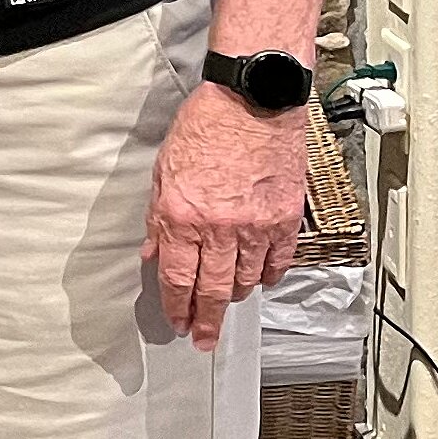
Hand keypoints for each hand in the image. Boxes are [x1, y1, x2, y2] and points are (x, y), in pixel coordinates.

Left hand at [144, 81, 306, 351]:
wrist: (253, 100)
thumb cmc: (206, 125)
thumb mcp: (163, 171)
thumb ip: (158, 219)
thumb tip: (153, 253)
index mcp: (182, 216)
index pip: (177, 278)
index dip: (176, 307)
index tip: (176, 323)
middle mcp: (219, 227)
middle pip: (212, 290)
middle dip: (205, 320)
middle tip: (203, 338)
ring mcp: (256, 225)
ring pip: (245, 280)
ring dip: (233, 297)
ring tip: (225, 304)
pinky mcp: (284, 218)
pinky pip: (277, 262)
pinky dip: (267, 275)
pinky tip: (259, 280)